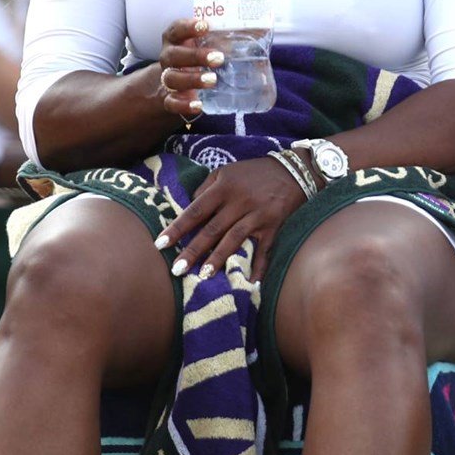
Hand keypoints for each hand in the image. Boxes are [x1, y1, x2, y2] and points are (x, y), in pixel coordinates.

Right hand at [153, 17, 223, 121]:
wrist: (178, 85)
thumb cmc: (199, 57)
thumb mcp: (210, 45)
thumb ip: (229, 38)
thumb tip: (261, 31)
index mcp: (176, 39)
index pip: (177, 29)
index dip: (188, 27)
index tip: (205, 26)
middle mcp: (169, 57)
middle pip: (174, 55)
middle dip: (195, 56)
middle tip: (218, 58)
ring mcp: (167, 78)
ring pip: (172, 78)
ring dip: (192, 79)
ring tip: (212, 80)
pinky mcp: (169, 99)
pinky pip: (171, 103)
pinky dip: (183, 105)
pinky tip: (198, 105)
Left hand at [155, 156, 306, 282]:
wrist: (294, 170)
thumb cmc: (254, 173)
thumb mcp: (227, 172)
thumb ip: (206, 188)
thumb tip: (188, 208)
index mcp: (224, 187)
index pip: (195, 210)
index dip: (177, 228)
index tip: (160, 244)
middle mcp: (239, 201)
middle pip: (212, 230)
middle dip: (193, 251)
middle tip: (176, 270)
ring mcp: (258, 215)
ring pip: (234, 240)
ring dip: (218, 259)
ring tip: (204, 276)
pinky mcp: (274, 226)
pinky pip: (264, 250)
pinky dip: (259, 267)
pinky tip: (250, 283)